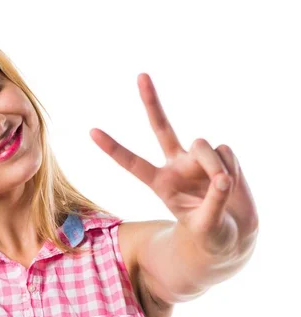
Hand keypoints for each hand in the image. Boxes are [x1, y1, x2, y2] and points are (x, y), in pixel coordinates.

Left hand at [90, 73, 258, 257]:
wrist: (232, 234)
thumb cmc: (210, 235)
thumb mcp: (205, 227)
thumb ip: (212, 203)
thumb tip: (222, 177)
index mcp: (161, 183)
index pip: (133, 163)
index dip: (113, 148)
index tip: (91, 131)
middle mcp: (176, 165)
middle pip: (162, 127)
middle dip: (152, 102)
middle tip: (141, 75)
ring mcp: (198, 159)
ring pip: (204, 146)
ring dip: (214, 167)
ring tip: (221, 188)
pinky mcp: (221, 155)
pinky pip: (226, 152)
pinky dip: (232, 169)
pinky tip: (232, 184)